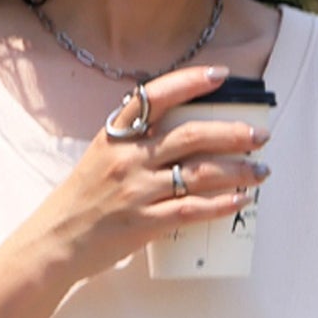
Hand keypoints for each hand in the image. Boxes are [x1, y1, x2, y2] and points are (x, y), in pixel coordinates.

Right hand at [20, 64, 271, 285]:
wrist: (56, 241)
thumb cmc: (81, 200)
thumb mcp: (100, 157)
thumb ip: (135, 142)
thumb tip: (184, 134)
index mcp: (116, 136)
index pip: (155, 96)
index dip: (190, 82)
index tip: (220, 75)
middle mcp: (127, 158)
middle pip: (190, 135)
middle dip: (232, 133)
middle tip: (260, 134)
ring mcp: (136, 191)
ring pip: (199, 173)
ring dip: (238, 170)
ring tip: (261, 170)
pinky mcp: (144, 222)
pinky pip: (192, 209)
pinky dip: (221, 204)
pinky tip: (241, 200)